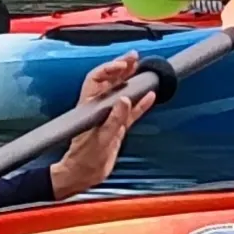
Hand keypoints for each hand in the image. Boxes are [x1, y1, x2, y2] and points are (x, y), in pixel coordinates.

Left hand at [49, 53, 154, 199]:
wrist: (83, 175)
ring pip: (122, 94)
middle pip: (110, 82)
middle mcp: (98, 109)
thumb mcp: (100, 140)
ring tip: (142, 69)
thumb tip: (125, 101)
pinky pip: (131, 112)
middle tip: (134, 58)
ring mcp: (109, 117)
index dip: (109, 69)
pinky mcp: (117, 128)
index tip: (123, 65)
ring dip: (132, 81)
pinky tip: (150, 96)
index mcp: (88, 108)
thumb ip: (113, 120)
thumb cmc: (83, 159)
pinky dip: (141, 104)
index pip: (97, 80)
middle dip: (122, 68)